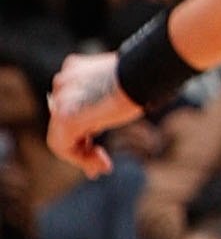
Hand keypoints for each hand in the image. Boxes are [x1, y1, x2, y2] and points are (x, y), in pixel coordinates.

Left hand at [49, 52, 136, 177]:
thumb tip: (100, 125)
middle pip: (65, 123)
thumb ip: (103, 100)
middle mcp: (63, 83)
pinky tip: (101, 163)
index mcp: (74, 71)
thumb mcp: (118, 87)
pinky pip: (61, 146)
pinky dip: (80, 160)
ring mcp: (61, 99)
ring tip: (104, 167)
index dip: (85, 129)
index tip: (101, 145)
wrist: (141, 73)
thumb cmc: (142, 77)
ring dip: (82, 157)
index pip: (72, 105)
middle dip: (83, 147)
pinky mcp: (65, 117)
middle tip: (102, 166)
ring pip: (60, 137)